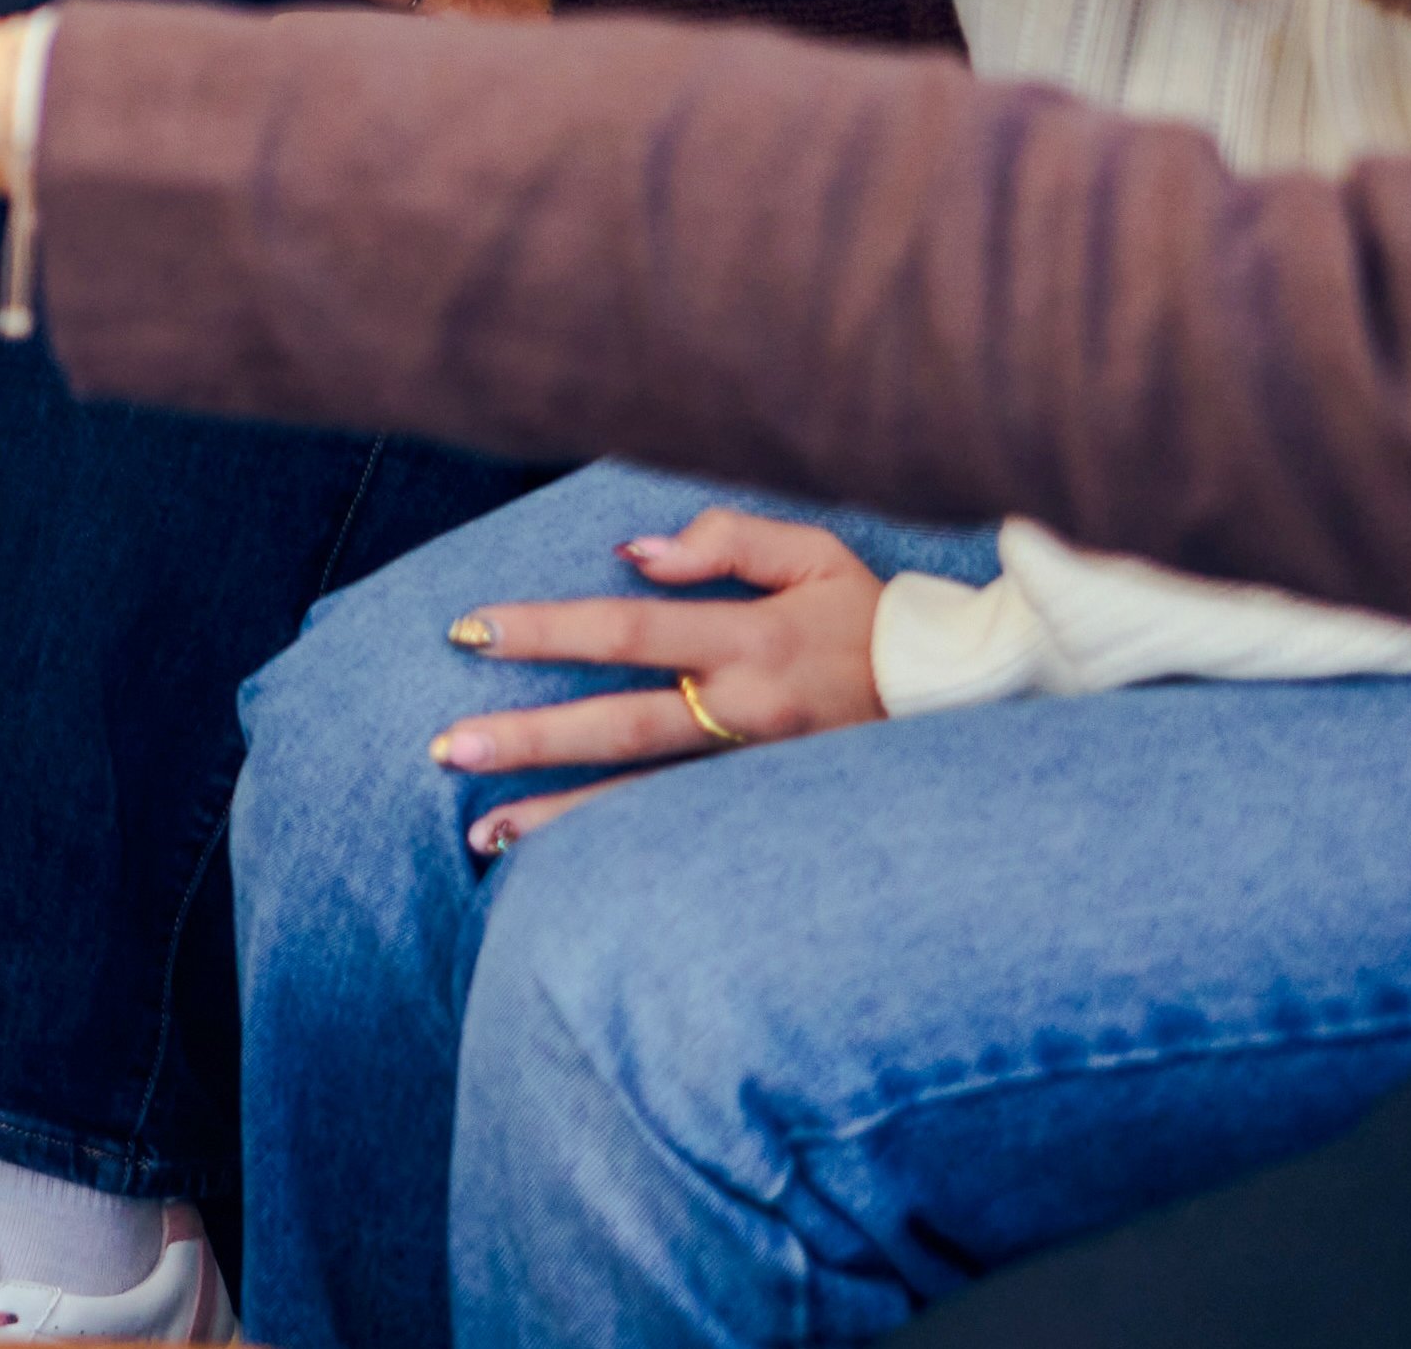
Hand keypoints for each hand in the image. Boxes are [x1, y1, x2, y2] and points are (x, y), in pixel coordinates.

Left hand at [436, 510, 892, 851]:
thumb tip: (637, 552)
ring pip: (644, 799)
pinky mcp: (766, 812)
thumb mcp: (815, 551)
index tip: (469, 630)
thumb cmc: (873, 616)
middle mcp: (746, 712)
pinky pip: (679, 833)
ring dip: (560, 820)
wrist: (964, 697)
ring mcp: (756, 773)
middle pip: (619, 725)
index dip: (546, 631)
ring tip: (482, 836)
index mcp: (749, 639)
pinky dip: (618, 853)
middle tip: (446, 747)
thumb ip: (727, 538)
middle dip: (529, 739)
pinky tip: (559, 872)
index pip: (626, 631)